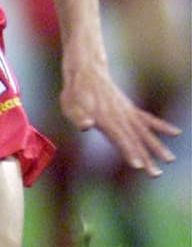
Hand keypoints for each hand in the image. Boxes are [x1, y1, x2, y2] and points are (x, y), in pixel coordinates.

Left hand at [60, 61, 179, 175]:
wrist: (87, 72)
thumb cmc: (74, 93)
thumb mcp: (69, 105)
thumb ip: (78, 117)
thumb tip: (86, 126)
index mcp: (104, 119)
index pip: (119, 138)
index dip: (128, 152)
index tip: (138, 166)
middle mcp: (119, 117)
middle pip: (134, 140)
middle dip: (145, 158)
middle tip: (155, 174)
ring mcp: (127, 113)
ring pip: (145, 132)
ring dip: (157, 146)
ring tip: (170, 160)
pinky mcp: (130, 109)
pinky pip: (148, 118)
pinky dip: (161, 126)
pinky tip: (176, 133)